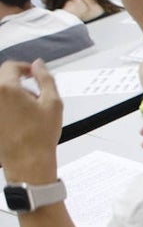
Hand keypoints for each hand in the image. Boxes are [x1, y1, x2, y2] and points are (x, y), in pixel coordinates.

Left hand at [0, 60, 61, 183]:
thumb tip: (39, 64)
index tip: (35, 75)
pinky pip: (0, 106)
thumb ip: (46, 79)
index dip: (26, 68)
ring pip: (1, 93)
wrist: (27, 161)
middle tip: (37, 96)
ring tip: (30, 111)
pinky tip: (21, 120)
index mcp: (6, 88)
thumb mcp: (53, 103)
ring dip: (13, 95)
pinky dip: (8, 107)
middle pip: (3, 79)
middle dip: (20, 83)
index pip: (11, 66)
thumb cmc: (41, 134)